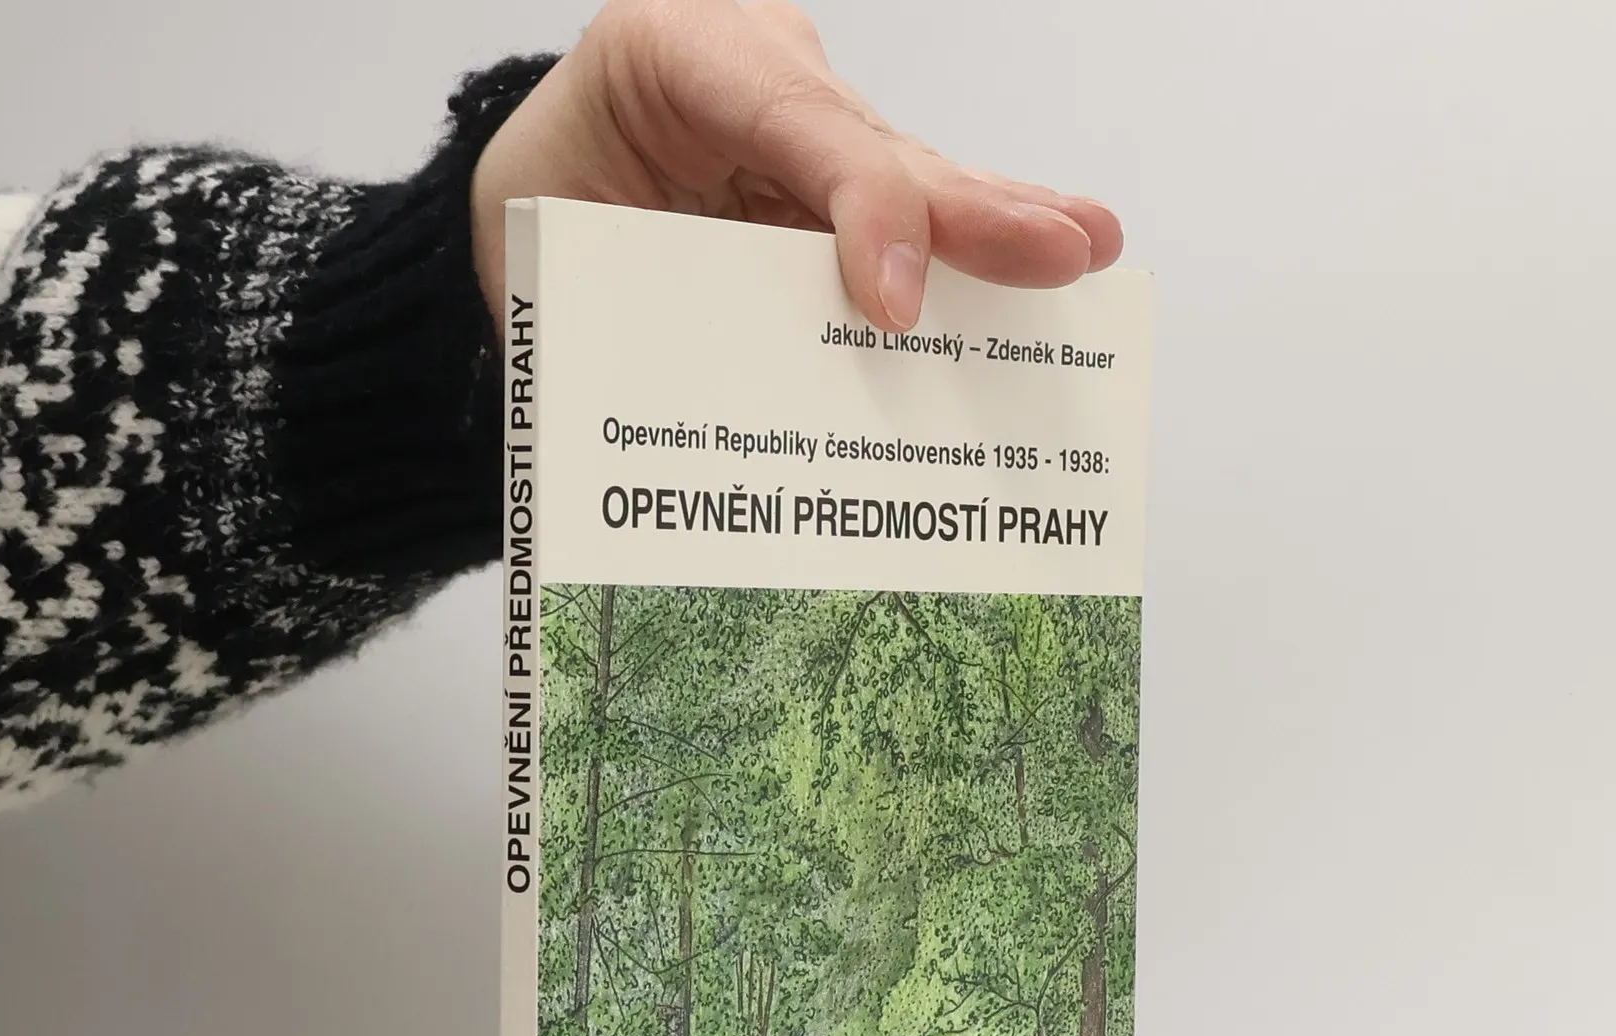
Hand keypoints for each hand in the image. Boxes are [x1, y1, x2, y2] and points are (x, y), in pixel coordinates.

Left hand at [471, 0, 1121, 333]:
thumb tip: (743, 404)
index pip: (785, 118)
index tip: (896, 304)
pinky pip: (901, 213)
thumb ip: (651, 290)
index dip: (859, 207)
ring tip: (1084, 252)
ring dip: (997, 227)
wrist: (531, 184)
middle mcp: (756, 65)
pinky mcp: (829, 173)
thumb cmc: (544, 207)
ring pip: (905, 175)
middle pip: (873, 144)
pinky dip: (969, 251)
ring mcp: (804, 114)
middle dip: (969, 210)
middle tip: (1060, 251)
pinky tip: (1047, 260)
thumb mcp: (561, 242)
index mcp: (672, 51)